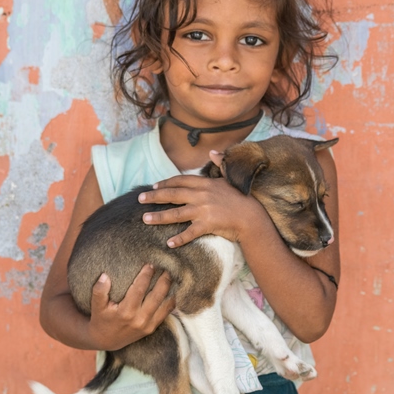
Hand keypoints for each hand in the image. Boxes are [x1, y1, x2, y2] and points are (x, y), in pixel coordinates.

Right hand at [87, 264, 174, 350]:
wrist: (106, 340)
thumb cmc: (101, 319)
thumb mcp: (97, 306)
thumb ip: (99, 291)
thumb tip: (104, 276)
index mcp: (126, 312)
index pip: (139, 289)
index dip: (146, 275)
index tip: (150, 264)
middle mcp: (139, 319)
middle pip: (157, 295)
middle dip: (163, 280)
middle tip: (167, 267)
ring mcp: (148, 325)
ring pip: (165, 304)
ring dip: (170, 289)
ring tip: (172, 276)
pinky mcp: (152, 328)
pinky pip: (166, 313)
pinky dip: (171, 301)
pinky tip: (172, 290)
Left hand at [138, 173, 264, 247]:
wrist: (253, 217)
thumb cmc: (242, 198)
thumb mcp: (230, 178)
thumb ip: (221, 163)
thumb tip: (213, 151)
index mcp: (205, 184)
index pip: (180, 181)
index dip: (165, 183)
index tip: (154, 186)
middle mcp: (201, 195)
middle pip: (173, 194)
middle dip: (154, 196)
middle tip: (140, 199)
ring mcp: (204, 210)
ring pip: (176, 213)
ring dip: (159, 216)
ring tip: (145, 219)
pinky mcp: (208, 225)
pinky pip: (190, 233)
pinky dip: (179, 238)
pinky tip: (169, 242)